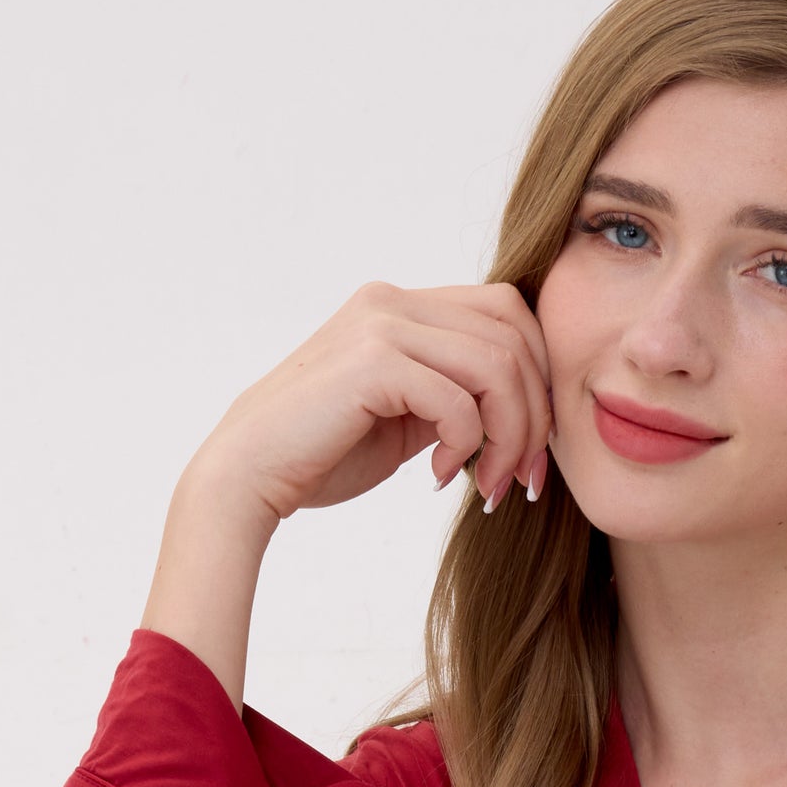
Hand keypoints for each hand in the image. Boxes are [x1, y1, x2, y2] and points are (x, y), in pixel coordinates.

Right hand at [191, 280, 554, 522]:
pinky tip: (438, 478)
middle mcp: (392, 301)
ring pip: (498, 366)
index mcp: (400, 307)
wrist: (249, 474)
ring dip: (509, 437)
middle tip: (522, 479)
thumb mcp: (404, 419)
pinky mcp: (372, 361)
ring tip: (487, 485)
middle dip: (535, 415)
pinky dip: (466, 446)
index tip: (529, 454)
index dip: (537, 381)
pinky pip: (459, 400)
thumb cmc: (321, 455)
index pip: (507, 314)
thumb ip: (450, 396)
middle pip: (514, 334)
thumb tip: (515, 407)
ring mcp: (381, 324)